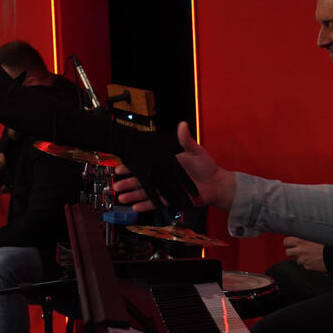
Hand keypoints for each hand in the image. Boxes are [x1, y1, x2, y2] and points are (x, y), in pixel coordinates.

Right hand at [117, 123, 233, 210]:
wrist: (216, 184)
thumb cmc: (206, 166)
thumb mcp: (196, 151)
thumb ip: (186, 140)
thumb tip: (182, 124)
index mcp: (167, 164)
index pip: (146, 164)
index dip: (132, 167)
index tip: (120, 167)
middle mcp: (164, 176)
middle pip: (143, 181)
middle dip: (129, 184)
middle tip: (116, 186)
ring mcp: (167, 188)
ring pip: (147, 193)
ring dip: (134, 196)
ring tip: (122, 198)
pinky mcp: (171, 199)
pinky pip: (157, 203)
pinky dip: (146, 205)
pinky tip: (135, 207)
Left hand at [284, 237, 326, 272]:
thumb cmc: (327, 245)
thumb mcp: (316, 236)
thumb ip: (307, 237)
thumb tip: (304, 236)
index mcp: (301, 241)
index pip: (287, 241)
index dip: (288, 243)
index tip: (289, 243)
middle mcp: (300, 250)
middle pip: (287, 252)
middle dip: (291, 252)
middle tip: (296, 251)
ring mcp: (303, 259)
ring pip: (297, 260)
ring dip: (301, 258)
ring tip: (309, 255)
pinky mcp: (308, 266)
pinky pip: (305, 265)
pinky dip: (308, 264)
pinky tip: (314, 260)